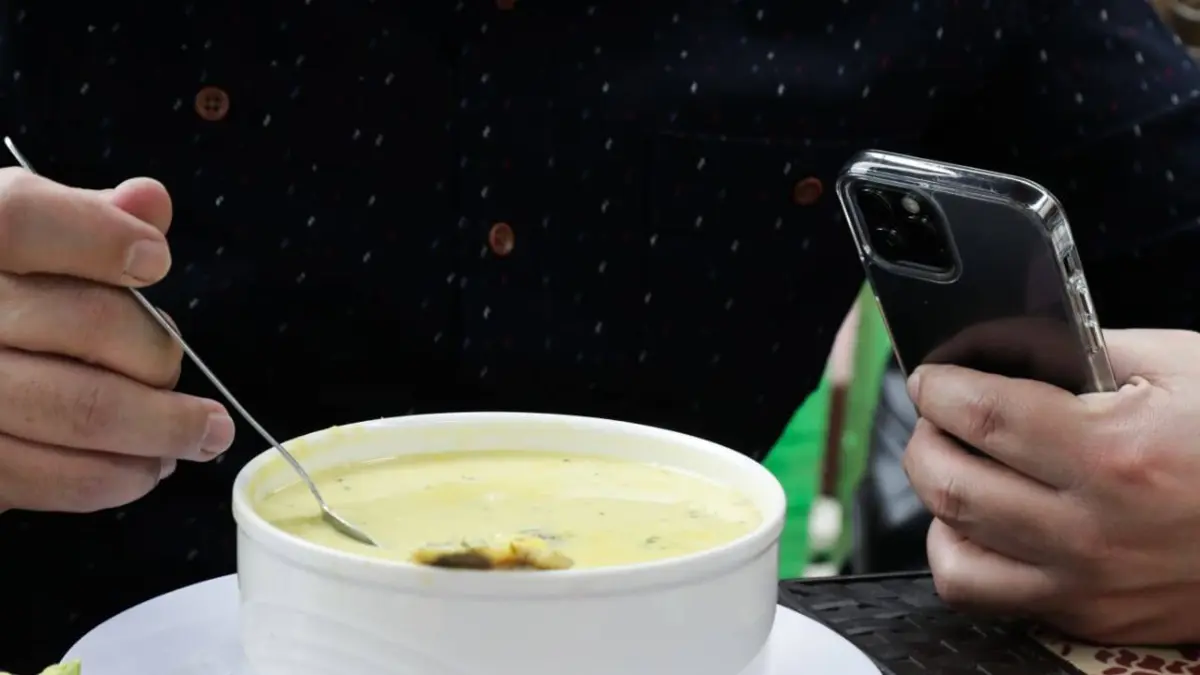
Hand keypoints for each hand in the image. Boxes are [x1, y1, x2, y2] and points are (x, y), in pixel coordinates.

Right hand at [0, 169, 234, 513]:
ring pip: (78, 410)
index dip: (98, 238)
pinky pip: (44, 476)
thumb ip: (86, 217)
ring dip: (162, 431)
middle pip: (83, 323)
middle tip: (199, 381)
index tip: (157, 261)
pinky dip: (113, 477)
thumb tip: (149, 203)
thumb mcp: (26, 237)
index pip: (19, 220)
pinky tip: (144, 467)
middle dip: (162, 357)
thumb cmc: (2, 294)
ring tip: (201, 435)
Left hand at [904, 329, 1199, 643]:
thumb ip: (1080, 347)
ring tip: (956, 462)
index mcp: (1115, 454)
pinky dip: (959, 552)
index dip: (938, 387)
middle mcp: (1092, 528)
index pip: (981, 414)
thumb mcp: (1180, 368)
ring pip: (951, 544)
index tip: (932, 377)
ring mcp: (1086, 583)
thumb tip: (997, 342)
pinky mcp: (1085, 616)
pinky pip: (980, 591)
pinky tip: (977, 522)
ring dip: (935, 495)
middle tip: (939, 415)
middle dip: (925, 436)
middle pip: (949, 482)